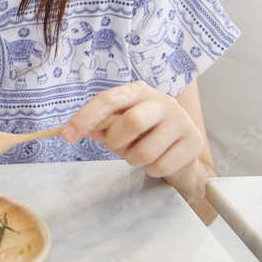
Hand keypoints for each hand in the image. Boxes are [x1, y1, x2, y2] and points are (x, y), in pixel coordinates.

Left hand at [61, 80, 203, 177]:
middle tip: (118, 147)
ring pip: (147, 150)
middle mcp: (162, 101)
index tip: (68, 135)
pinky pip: (162, 166)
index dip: (85, 117)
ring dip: (133, 160)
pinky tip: (155, 161)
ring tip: (137, 155)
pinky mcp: (193, 142)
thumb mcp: (119, 125)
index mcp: (138, 91)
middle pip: (132, 122)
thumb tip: (81, 130)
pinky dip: (151, 170)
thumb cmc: (144, 133)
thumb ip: (101, 126)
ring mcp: (181, 121)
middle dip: (116, 142)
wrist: (182, 148)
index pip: (108, 100)